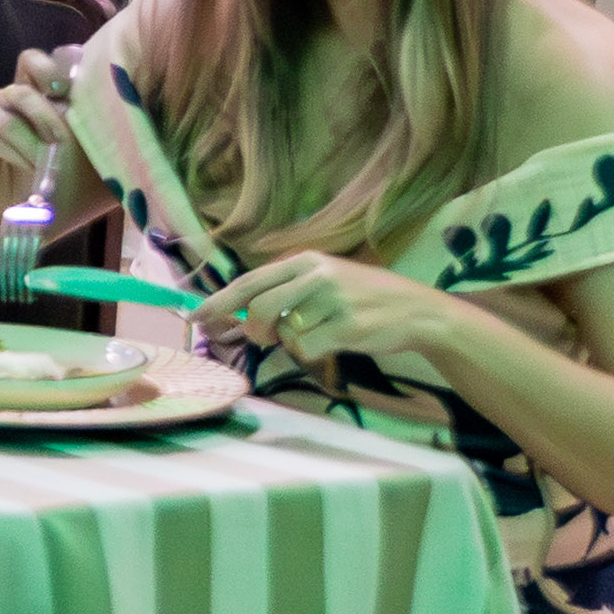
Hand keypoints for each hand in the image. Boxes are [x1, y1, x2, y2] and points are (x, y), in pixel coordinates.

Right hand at [0, 46, 81, 193]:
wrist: (20, 206)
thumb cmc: (56, 175)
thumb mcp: (80, 150)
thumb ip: (86, 126)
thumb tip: (107, 112)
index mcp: (38, 93)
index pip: (33, 62)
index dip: (48, 71)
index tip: (65, 94)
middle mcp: (12, 98)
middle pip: (20, 90)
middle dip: (43, 114)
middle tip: (60, 139)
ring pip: (5, 116)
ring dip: (29, 141)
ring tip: (44, 163)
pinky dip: (13, 153)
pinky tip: (27, 167)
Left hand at [207, 251, 442, 371]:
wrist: (417, 310)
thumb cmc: (363, 299)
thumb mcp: (325, 281)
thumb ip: (286, 291)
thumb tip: (239, 314)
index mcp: (305, 261)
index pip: (250, 280)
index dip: (219, 301)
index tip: (195, 318)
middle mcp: (316, 274)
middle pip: (258, 305)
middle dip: (251, 328)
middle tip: (261, 338)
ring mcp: (334, 299)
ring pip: (285, 330)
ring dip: (291, 341)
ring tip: (314, 333)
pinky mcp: (348, 325)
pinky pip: (307, 347)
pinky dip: (311, 352)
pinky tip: (331, 342)